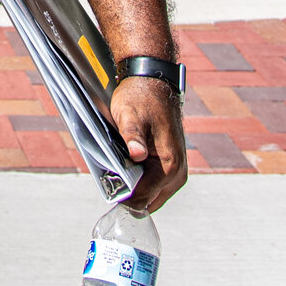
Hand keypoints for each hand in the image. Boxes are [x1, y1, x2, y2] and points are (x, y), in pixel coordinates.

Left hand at [109, 75, 186, 209]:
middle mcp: (178, 174)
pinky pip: (154, 187)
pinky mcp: (172, 169)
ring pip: (151, 197)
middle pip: (147, 202)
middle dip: (128, 193)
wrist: (154, 82)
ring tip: (120, 167)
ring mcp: (177, 173)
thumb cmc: (142, 98)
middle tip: (112, 174)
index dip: (122, 195)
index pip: (142, 199)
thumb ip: (132, 137)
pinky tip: (128, 165)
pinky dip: (140, 181)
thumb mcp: (130, 115)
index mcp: (170, 166)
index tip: (107, 183)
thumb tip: (137, 155)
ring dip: (134, 187)